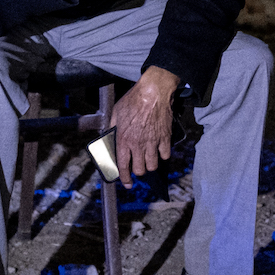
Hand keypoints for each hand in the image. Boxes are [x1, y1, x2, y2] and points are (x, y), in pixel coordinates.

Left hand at [110, 66, 178, 186]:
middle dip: (138, 171)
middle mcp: (138, 144)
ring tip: (148, 159)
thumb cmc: (134, 100)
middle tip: (138, 165)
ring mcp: (153, 142)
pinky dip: (163, 155)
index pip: (123, 165)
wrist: (153, 91)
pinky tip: (159, 150)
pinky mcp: (165, 137)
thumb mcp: (116, 112)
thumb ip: (112, 127)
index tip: (127, 183)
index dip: (124, 177)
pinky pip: (165, 155)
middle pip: (140, 169)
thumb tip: (109, 136)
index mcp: (124, 139)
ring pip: (153, 165)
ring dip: (150, 165)